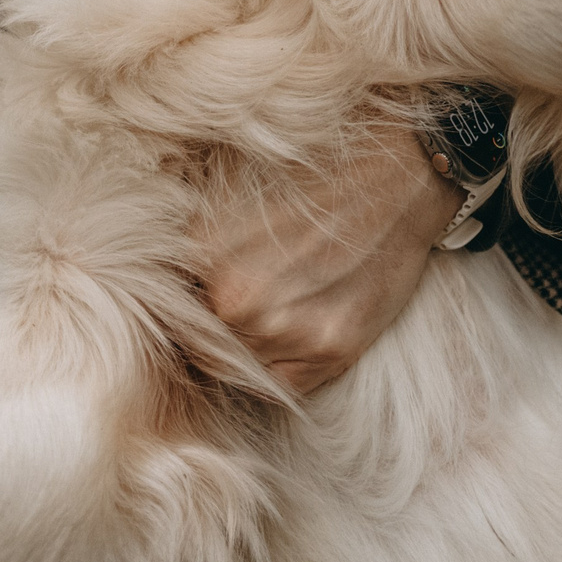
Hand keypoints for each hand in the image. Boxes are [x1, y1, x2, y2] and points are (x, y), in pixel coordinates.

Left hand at [197, 125, 463, 394]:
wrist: (399, 176)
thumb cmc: (318, 172)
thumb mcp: (235, 183)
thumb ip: (193, 234)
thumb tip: (162, 273)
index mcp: (200, 251)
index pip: (172, 305)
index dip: (189, 304)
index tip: (206, 299)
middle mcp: (232, 296)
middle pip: (203, 341)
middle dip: (220, 328)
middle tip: (253, 301)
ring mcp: (281, 329)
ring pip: (242, 366)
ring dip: (255, 348)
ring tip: (283, 308)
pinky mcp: (328, 350)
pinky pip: (283, 389)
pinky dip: (286, 371)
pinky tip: (300, 333)